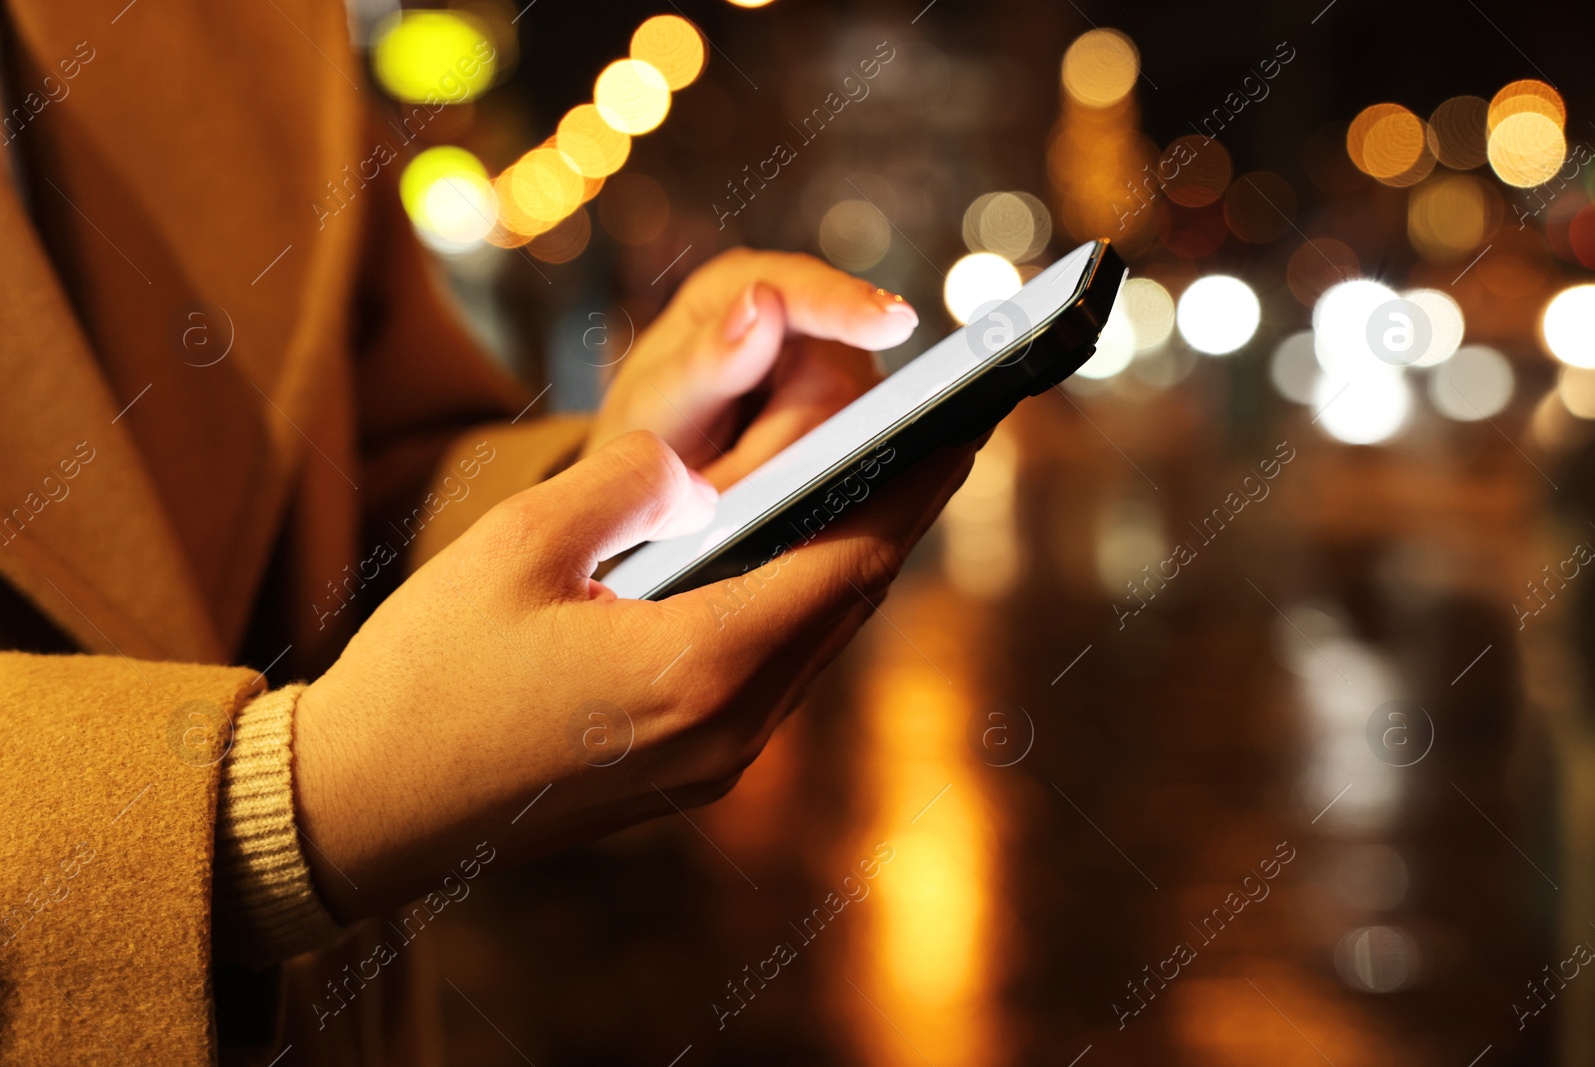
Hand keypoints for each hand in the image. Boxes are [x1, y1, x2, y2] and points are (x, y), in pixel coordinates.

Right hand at [293, 430, 974, 919]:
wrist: (363, 807)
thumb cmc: (427, 673)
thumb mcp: (518, 544)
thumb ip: (628, 481)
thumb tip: (698, 470)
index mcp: (697, 669)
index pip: (845, 562)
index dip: (912, 487)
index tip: (965, 425)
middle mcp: (726, 731)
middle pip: (846, 605)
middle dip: (899, 517)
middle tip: (942, 439)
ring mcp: (711, 766)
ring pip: (815, 645)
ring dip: (853, 565)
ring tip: (883, 488)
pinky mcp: (686, 776)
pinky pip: (774, 677)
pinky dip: (801, 611)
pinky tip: (797, 564)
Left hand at [583, 249, 917, 489]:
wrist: (651, 478)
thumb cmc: (649, 427)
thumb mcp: (656, 400)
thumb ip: (706, 358)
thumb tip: (762, 303)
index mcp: (737, 288)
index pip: (806, 293)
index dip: (850, 308)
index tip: (895, 322)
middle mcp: (796, 317)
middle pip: (837, 384)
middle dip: (781, 447)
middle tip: (721, 483)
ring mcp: (830, 365)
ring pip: (853, 428)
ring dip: (794, 469)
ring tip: (733, 478)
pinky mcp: (850, 412)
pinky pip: (855, 454)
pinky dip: (813, 480)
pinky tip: (777, 488)